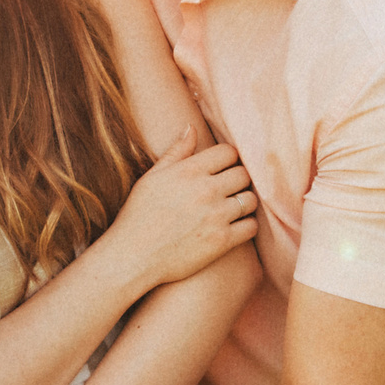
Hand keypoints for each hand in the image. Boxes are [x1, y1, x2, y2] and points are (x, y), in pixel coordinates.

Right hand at [98, 130, 258, 293]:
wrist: (132, 257)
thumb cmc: (138, 216)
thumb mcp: (152, 178)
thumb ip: (176, 151)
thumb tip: (192, 127)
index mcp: (189, 171)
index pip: (229, 152)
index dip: (228, 160)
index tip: (223, 170)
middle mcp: (206, 190)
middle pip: (244, 174)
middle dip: (239, 180)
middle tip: (229, 190)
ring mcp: (216, 216)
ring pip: (251, 199)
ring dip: (244, 202)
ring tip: (232, 208)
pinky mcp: (222, 241)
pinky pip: (252, 226)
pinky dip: (247, 225)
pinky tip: (235, 226)